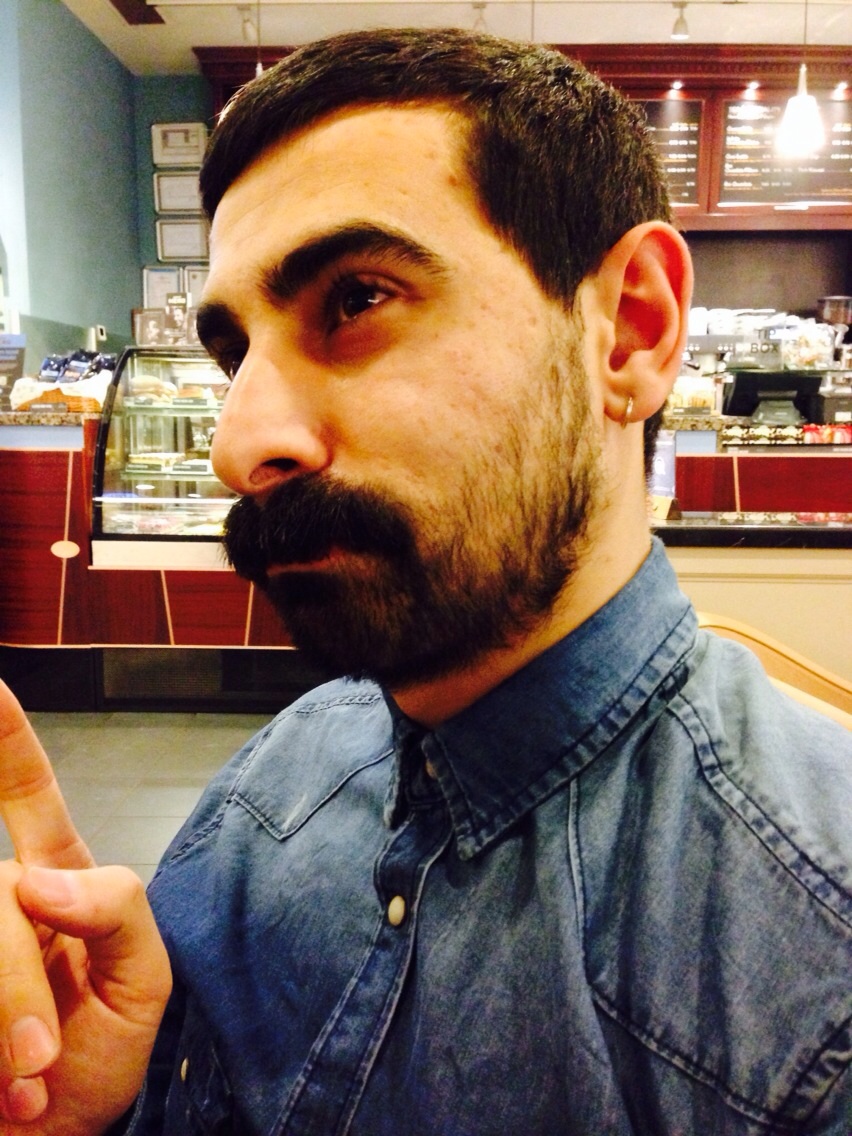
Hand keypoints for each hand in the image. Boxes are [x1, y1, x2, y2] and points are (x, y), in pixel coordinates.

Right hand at [0, 681, 171, 1132]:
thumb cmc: (100, 1054)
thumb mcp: (142, 978)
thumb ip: (113, 907)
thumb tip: (33, 880)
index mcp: (53, 881)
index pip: (24, 792)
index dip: (5, 738)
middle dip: (16, 987)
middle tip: (41, 1064)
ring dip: (1, 1024)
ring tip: (21, 1090)